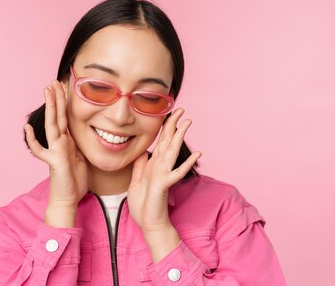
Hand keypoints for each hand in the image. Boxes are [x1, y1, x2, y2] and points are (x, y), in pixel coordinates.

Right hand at [24, 80, 88, 207]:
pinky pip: (41, 149)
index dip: (64, 102)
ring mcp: (55, 150)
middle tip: (53, 80)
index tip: (64, 86)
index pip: (65, 117)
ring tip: (46, 91)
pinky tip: (27, 128)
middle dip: (56, 98)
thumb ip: (77, 145)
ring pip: (52, 125)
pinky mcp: (54, 160)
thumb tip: (78, 135)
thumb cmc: (74, 179)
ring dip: (50, 108)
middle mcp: (59, 142)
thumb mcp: (81, 156)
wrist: (68, 197)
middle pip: (58, 116)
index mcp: (67, 140)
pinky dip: (33, 140)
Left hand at [127, 108, 201, 231]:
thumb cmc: (144, 205)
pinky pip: (177, 172)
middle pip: (169, 141)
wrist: (149, 224)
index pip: (161, 141)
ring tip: (189, 123)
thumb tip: (143, 151)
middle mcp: (161, 167)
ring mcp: (164, 174)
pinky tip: (197, 153)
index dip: (165, 127)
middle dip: (175, 125)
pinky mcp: (164, 184)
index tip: (170, 113)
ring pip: (173, 151)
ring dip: (181, 137)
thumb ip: (140, 166)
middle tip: (182, 109)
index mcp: (154, 165)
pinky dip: (187, 163)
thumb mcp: (137, 181)